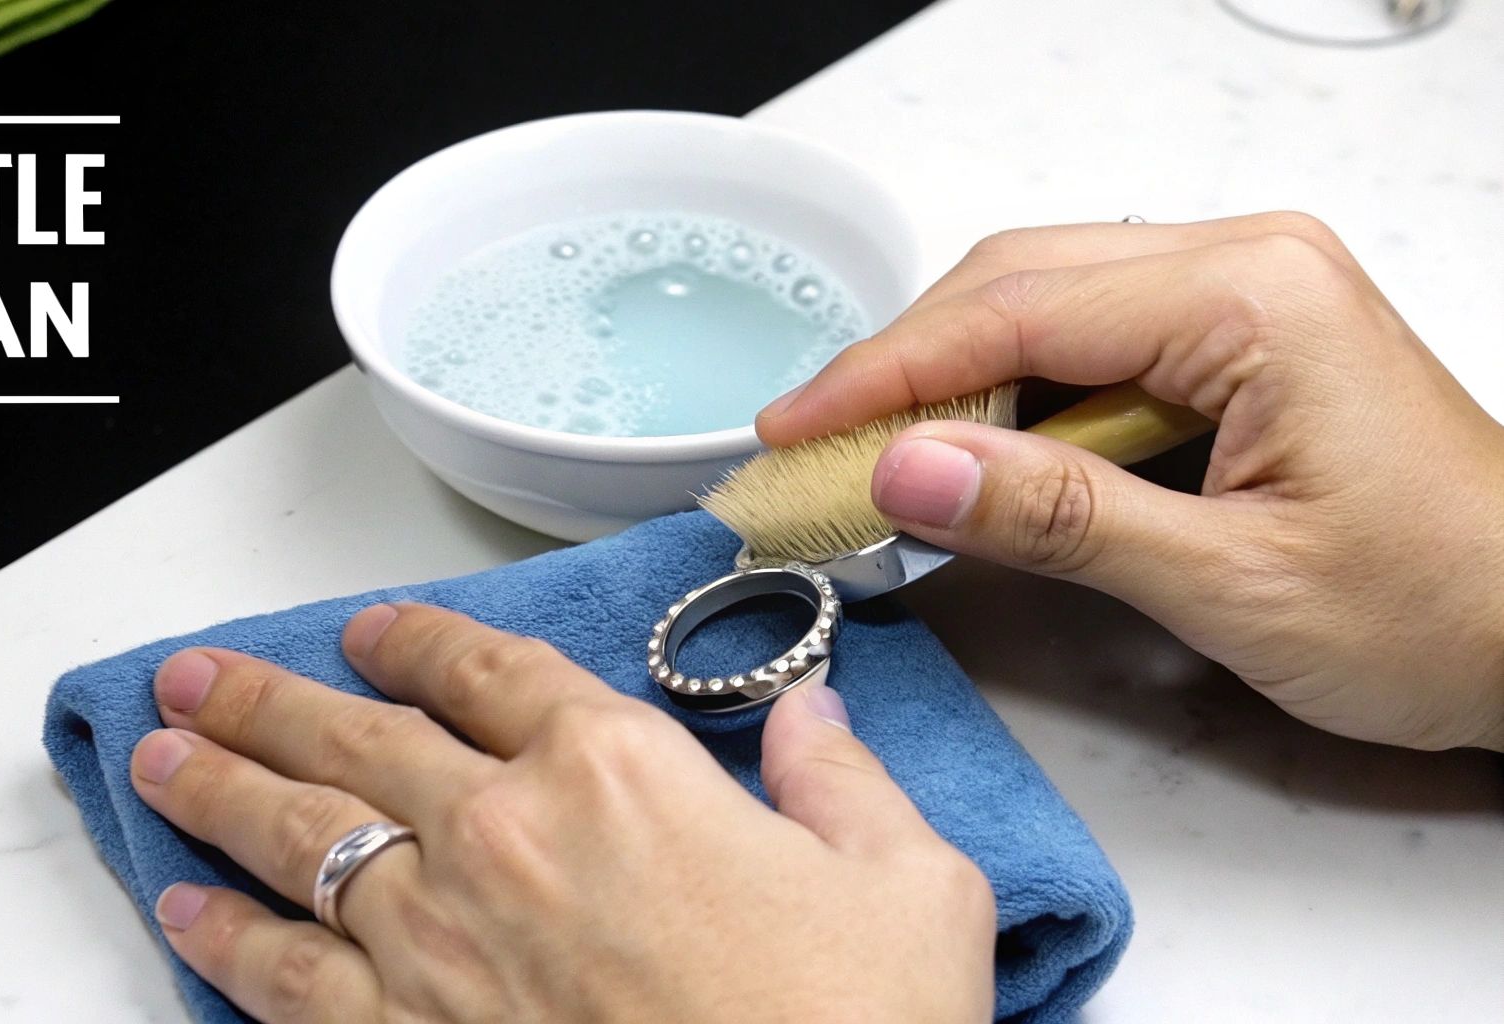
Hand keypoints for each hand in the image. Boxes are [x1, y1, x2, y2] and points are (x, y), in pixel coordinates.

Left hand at [129, 604, 995, 1022]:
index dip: (417, 640)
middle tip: (199, 676)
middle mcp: (504, 835)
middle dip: (266, 697)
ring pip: (298, 835)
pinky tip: (182, 911)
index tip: (372, 633)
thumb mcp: (908, 887)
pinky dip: (222, 940)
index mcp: (616, 771)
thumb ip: (844, 782)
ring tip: (163, 752)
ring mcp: (438, 941)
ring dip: (218, 788)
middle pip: (357, 736)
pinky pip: (282, 977)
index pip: (488, 671)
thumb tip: (812, 716)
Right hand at [758, 212, 1503, 751]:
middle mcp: (1246, 265)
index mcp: (1251, 297)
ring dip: (953, 384)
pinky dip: (1015, 399)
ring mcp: (1243, 293)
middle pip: (1018, 284)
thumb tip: (907, 468)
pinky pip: (1091, 344)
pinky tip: (974, 458)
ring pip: (1043, 306)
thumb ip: (1059, 518)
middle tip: (816, 451)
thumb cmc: (1436, 608)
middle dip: (905, 368)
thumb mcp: (1232, 583)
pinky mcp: (1236, 338)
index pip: (1016, 313)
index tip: (796, 428)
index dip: (886, 373)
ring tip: (876, 463)